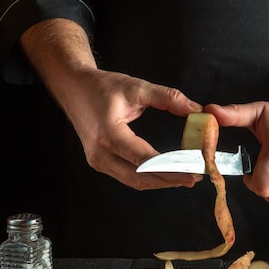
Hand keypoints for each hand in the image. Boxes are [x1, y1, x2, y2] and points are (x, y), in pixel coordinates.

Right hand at [58, 67, 203, 190]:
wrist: (73, 88)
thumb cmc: (101, 87)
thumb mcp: (136, 87)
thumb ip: (167, 97)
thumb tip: (195, 109)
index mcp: (108, 134)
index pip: (144, 159)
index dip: (171, 168)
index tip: (192, 170)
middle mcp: (100, 153)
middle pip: (140, 177)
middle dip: (169, 180)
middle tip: (194, 177)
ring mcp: (98, 161)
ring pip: (134, 181)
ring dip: (160, 182)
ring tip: (184, 177)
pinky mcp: (99, 163)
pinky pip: (127, 177)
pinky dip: (148, 177)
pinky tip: (166, 174)